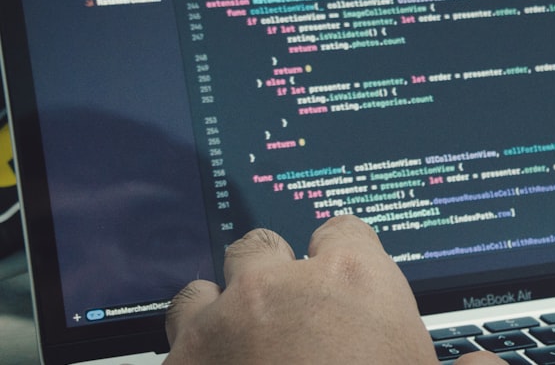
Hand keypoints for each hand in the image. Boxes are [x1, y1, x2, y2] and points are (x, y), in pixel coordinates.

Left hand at [164, 215, 503, 364]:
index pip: (342, 228)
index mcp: (355, 278)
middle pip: (261, 245)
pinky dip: (190, 355)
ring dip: (217, 308)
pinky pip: (173, 340)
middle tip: (285, 308)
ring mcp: (222, 321)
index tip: (343, 272)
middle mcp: (282, 285)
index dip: (343, 251)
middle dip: (268, 271)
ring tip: (235, 339)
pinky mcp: (180, 363)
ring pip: (204, 289)